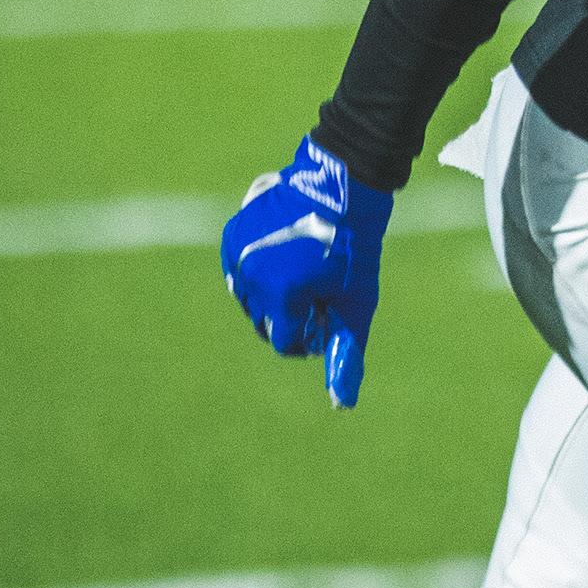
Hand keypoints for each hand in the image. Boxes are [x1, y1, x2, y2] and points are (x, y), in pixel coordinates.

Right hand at [222, 136, 391, 407]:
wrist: (343, 183)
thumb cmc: (356, 246)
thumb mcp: (356, 302)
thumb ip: (343, 351)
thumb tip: (341, 403)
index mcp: (279, 295)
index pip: (288, 341)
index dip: (313, 331)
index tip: (332, 308)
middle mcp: (249, 276)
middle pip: (268, 322)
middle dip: (293, 314)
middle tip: (322, 286)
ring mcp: (236, 254)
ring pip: (253, 299)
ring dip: (276, 294)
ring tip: (307, 267)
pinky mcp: (232, 235)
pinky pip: (243, 271)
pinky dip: (263, 271)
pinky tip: (291, 250)